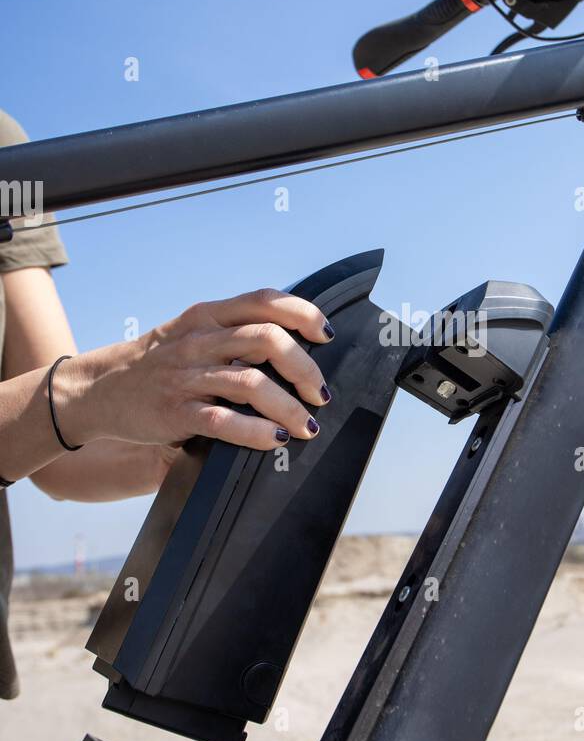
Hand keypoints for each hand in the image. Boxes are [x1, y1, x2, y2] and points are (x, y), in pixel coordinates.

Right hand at [54, 289, 333, 451]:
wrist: (101, 389)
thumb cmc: (160, 363)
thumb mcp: (193, 334)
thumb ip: (234, 332)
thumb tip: (296, 345)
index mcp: (208, 316)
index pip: (264, 300)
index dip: (302, 313)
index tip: (325, 335)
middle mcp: (199, 341)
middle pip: (267, 340)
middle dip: (304, 368)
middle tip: (319, 393)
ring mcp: (186, 376)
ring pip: (251, 384)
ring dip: (288, 407)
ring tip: (306, 425)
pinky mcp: (175, 412)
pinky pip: (223, 421)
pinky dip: (256, 432)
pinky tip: (275, 439)